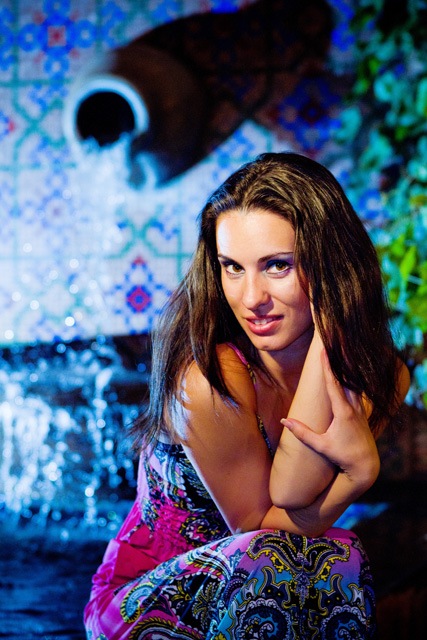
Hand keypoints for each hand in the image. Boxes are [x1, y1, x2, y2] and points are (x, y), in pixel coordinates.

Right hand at [281, 350, 379, 490]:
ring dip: (348, 366)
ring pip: (354, 381)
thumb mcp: (320, 446)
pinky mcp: (362, 412)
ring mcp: (360, 408)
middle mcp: (354, 407)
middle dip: (341, 358)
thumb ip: (302, 433)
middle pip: (347, 377)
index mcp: (343, 412)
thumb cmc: (342, 455)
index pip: (334, 384)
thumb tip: (284, 421)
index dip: (328, 367)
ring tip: (343, 349)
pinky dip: (352, 377)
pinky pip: (357, 389)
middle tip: (336, 340)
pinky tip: (351, 369)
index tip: (324, 351)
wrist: (365, 465)